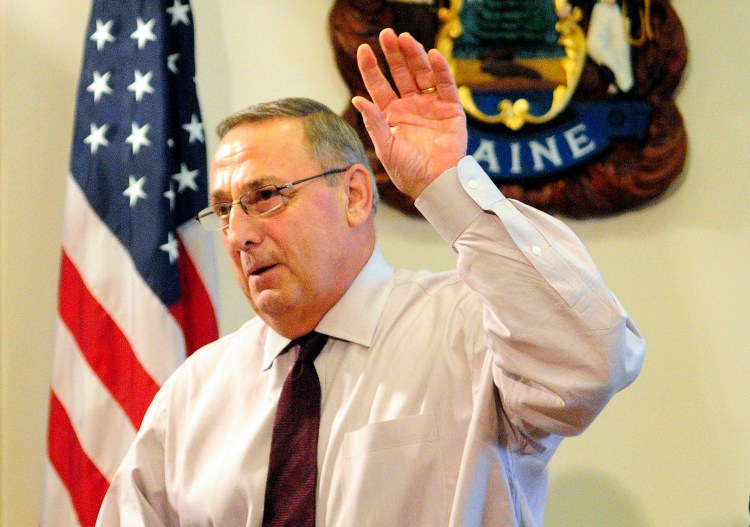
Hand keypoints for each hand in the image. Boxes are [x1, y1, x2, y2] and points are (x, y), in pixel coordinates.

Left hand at [352, 28, 467, 199]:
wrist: (435, 184)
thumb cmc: (408, 171)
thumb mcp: (386, 147)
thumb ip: (374, 122)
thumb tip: (357, 99)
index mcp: (391, 114)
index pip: (378, 85)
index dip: (371, 67)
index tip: (364, 49)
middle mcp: (410, 106)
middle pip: (400, 73)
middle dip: (393, 54)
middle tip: (387, 35)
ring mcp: (430, 105)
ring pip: (421, 74)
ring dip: (414, 56)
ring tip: (405, 39)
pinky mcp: (450, 109)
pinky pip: (445, 84)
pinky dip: (440, 69)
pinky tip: (432, 54)